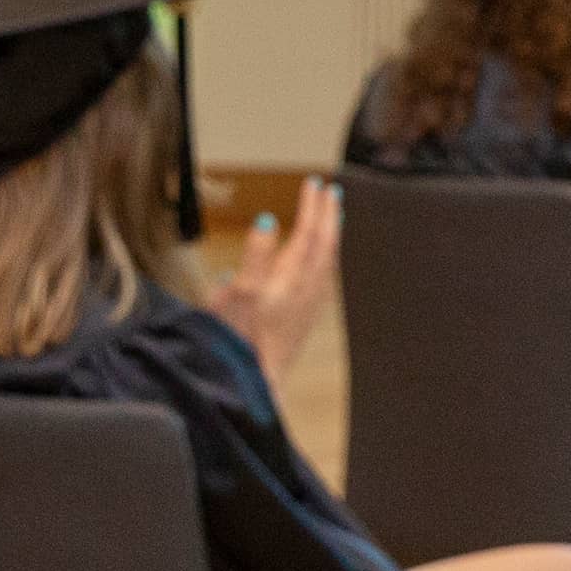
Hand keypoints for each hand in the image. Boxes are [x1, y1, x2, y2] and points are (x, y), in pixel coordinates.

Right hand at [211, 182, 341, 380]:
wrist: (251, 387)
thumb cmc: (237, 343)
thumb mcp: (238, 294)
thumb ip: (254, 255)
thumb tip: (267, 220)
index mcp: (291, 280)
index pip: (309, 234)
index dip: (312, 207)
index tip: (314, 183)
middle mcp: (307, 291)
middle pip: (325, 245)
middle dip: (328, 215)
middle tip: (330, 191)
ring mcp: (308, 307)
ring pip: (328, 262)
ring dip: (331, 235)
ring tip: (333, 217)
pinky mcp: (304, 321)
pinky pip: (324, 279)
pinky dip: (325, 259)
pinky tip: (321, 262)